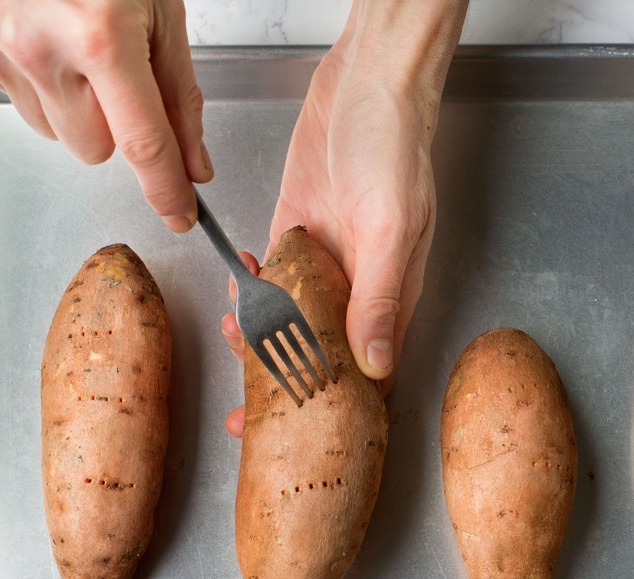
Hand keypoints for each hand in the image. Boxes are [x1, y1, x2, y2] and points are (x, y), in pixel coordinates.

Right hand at [0, 0, 211, 230]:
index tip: (181, 214)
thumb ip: (180, 97)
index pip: (144, 145)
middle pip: (98, 150)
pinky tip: (50, 46)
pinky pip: (27, 107)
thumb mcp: (160, 11)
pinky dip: (47, 90)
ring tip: (79, 49)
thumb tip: (193, 164)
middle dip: (119, 127)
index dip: (167, 190)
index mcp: (99, 34)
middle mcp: (41, 46)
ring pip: (62, 134)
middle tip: (117, 73)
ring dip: (81, 109)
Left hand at [221, 0, 467, 436]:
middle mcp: (359, 291)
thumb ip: (382, 299)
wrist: (369, 84)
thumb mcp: (392, 229)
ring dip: (263, 341)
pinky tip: (242, 286)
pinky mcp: (299, 237)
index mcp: (390, 299)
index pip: (367, 375)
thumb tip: (375, 366)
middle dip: (285, 392)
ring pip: (292, 324)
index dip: (334, 413)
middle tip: (247, 418)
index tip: (300, 440)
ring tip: (238, 340)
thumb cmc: (394, 150)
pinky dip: (256, 291)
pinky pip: (274, 279)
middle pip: (323, 359)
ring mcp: (327, 266)